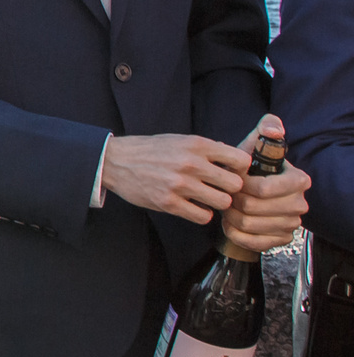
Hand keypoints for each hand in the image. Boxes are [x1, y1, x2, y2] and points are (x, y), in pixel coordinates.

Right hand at [101, 133, 249, 225]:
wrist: (115, 161)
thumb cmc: (149, 150)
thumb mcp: (179, 139)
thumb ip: (206, 148)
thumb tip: (233, 157)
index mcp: (197, 145)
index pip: (241, 160)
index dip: (240, 169)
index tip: (231, 172)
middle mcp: (191, 164)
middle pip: (235, 184)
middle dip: (230, 188)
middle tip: (220, 189)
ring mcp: (180, 185)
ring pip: (222, 202)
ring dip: (217, 203)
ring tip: (207, 199)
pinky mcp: (168, 203)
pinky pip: (203, 216)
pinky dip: (202, 214)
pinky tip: (194, 207)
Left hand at [219, 115, 308, 253]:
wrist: (248, 192)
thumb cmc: (250, 167)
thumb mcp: (256, 144)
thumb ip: (266, 129)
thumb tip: (274, 130)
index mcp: (298, 180)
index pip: (264, 189)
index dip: (243, 186)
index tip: (234, 180)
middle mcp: (300, 204)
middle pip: (253, 208)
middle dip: (234, 201)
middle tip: (226, 195)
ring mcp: (292, 223)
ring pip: (249, 224)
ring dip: (231, 216)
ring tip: (228, 207)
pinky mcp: (281, 239)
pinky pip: (251, 241)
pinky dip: (234, 232)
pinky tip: (231, 222)